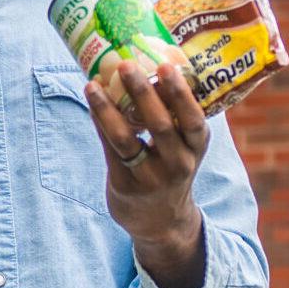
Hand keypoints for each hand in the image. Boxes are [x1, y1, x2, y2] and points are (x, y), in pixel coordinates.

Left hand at [85, 60, 208, 287]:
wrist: (162, 222)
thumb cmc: (171, 168)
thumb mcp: (184, 148)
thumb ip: (172, 116)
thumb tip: (147, 65)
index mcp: (196, 148)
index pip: (194, 120)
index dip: (181, 94)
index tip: (166, 66)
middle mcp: (177, 164)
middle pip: (160, 126)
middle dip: (142, 93)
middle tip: (126, 64)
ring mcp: (150, 178)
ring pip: (127, 140)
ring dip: (108, 109)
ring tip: (93, 84)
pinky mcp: (125, 186)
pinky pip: (110, 149)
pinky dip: (100, 122)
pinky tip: (92, 100)